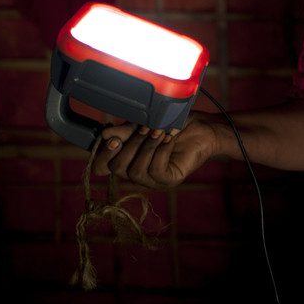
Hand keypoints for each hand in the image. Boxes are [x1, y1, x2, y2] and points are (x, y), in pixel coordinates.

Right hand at [91, 112, 224, 189]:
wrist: (202, 127)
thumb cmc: (173, 125)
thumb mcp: (144, 124)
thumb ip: (124, 130)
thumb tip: (104, 134)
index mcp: (127, 159)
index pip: (102, 167)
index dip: (102, 156)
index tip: (112, 139)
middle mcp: (137, 172)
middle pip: (117, 168)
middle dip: (130, 145)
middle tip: (145, 128)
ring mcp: (153, 179)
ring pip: (136, 171)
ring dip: (147, 147)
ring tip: (159, 131)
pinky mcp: (168, 180)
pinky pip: (156, 170)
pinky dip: (161, 152)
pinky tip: (169, 139)